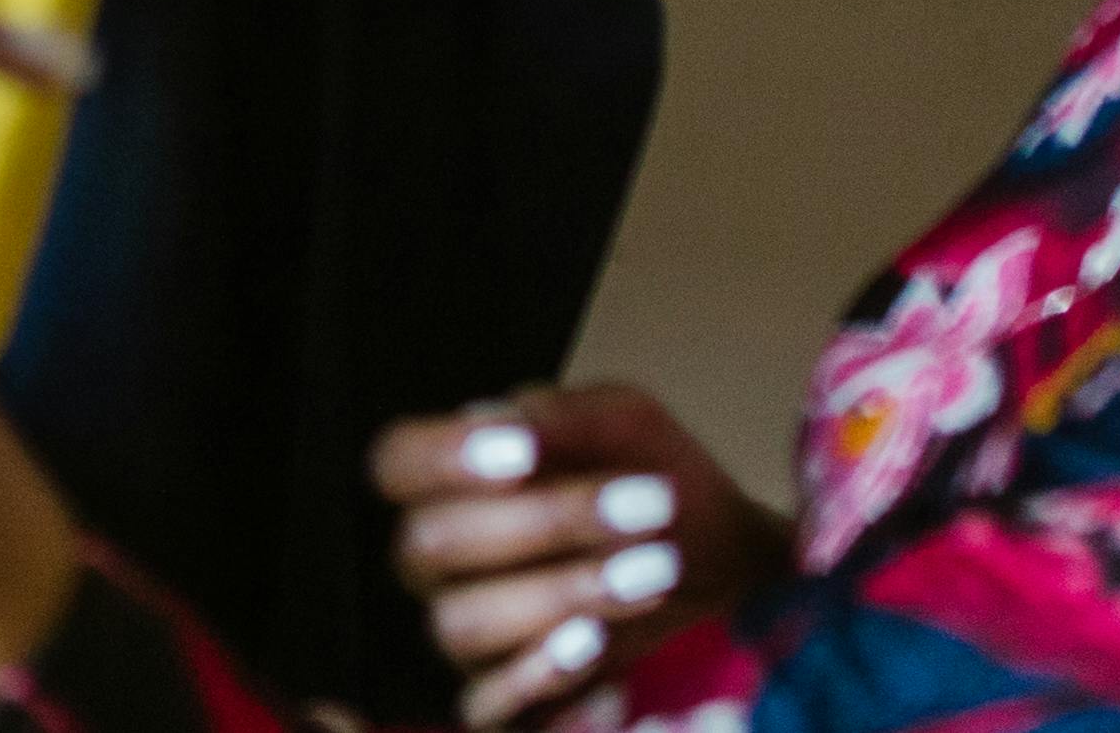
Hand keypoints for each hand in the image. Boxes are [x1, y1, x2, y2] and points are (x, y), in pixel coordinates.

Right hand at [372, 388, 784, 729]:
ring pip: (458, 624)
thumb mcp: (628, 425)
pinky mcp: (499, 699)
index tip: (527, 455)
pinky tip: (606, 658)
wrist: (724, 564)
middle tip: (646, 508)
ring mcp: (465, 632)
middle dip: (540, 524)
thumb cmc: (659, 480)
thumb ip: (563, 416)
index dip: (441, 459)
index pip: (395, 462)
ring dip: (558, 597)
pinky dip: (547, 682)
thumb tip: (499, 423)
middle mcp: (439, 558)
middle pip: (429, 543)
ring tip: (652, 575)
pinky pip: (484, 707)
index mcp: (451, 478)